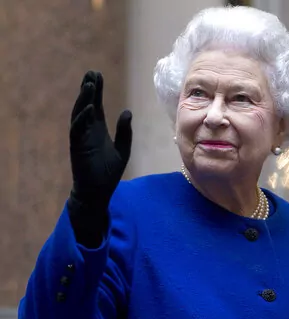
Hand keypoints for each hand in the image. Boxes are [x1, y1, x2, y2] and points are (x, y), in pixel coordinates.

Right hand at [67, 71, 132, 246]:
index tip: (98, 75)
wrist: (98, 191)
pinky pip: (77, 129)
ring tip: (89, 85)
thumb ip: (124, 132)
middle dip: (89, 89)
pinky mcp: (77, 147)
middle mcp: (88, 131)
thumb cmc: (108, 172)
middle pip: (87, 105)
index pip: (96, 106)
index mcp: (98, 130)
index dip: (97, 91)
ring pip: (80, 114)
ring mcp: (81, 138)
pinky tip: (89, 107)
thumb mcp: (122, 150)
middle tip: (92, 72)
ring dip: (84, 99)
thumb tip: (127, 111)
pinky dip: (82, 118)